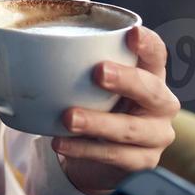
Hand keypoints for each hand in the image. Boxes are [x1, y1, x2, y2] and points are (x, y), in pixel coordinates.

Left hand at [51, 26, 179, 194]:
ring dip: (97, 122)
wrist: (98, 152)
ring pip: (130, 128)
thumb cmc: (99, 106)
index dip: (148, 44)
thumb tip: (33, 49)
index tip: (132, 33)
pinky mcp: (143, 162)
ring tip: (68, 117)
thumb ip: (79, 67)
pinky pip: (114, 156)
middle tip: (99, 72)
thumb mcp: (93, 84)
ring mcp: (156, 135)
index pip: (156, 55)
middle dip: (126, 80)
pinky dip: (85, 150)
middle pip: (151, 90)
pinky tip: (62, 143)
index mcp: (151, 75)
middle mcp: (160, 104)